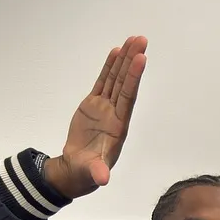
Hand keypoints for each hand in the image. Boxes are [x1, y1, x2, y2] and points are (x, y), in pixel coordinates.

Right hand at [42, 35, 148, 199]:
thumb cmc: (88, 171)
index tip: (141, 59)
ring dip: (124, 60)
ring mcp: (105, 107)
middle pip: (125, 82)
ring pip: (116, 79)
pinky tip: (116, 52)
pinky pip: (103, 82)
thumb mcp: (92, 173)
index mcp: (118, 126)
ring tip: (132, 40)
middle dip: (133, 61)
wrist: (78, 168)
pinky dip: (110, 67)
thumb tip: (103, 179)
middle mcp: (115, 113)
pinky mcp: (93, 105)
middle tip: (141, 40)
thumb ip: (98, 172)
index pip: (127, 97)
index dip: (133, 78)